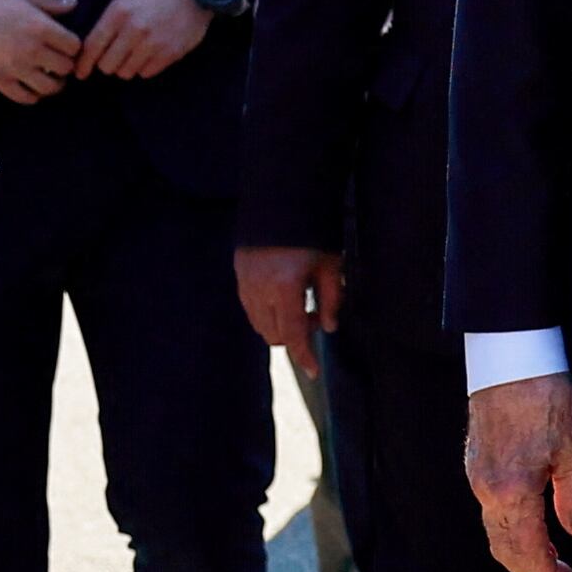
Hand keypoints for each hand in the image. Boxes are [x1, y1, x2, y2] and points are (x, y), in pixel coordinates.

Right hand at [0, 0, 85, 107]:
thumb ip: (48, 2)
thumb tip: (73, 3)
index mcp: (39, 26)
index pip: (74, 46)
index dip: (74, 45)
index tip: (67, 43)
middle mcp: (31, 50)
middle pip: (66, 68)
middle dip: (65, 63)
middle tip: (58, 59)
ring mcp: (15, 68)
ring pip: (50, 87)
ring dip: (54, 82)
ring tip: (49, 74)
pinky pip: (26, 98)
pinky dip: (34, 95)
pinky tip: (31, 85)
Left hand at [75, 0, 214, 82]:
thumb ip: (108, 21)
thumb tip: (91, 48)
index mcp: (119, 13)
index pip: (93, 46)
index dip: (83, 63)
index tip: (79, 73)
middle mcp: (134, 30)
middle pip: (107, 65)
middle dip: (108, 63)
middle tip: (114, 57)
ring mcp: (153, 44)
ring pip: (126, 72)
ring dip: (126, 66)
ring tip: (134, 55)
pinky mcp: (170, 53)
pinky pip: (147, 73)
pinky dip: (145, 67)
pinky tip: (150, 55)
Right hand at [234, 245, 342, 378]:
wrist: (282, 199)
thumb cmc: (314, 232)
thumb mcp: (332, 265)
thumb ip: (332, 299)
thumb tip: (329, 328)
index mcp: (286, 287)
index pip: (294, 334)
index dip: (304, 356)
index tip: (314, 372)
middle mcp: (260, 289)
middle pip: (275, 335)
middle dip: (296, 336)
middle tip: (315, 314)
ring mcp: (245, 282)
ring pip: (260, 324)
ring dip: (280, 326)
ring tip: (300, 303)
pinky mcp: (239, 274)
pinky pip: (250, 308)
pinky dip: (267, 313)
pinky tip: (283, 296)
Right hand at [467, 375, 571, 571]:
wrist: (511, 357)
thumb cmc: (546, 397)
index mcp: (512, 492)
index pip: (525, 551)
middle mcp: (487, 490)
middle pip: (502, 548)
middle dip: (528, 568)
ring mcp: (476, 476)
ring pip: (492, 530)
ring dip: (516, 549)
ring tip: (546, 552)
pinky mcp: (475, 462)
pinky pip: (488, 509)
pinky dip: (506, 526)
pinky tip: (528, 521)